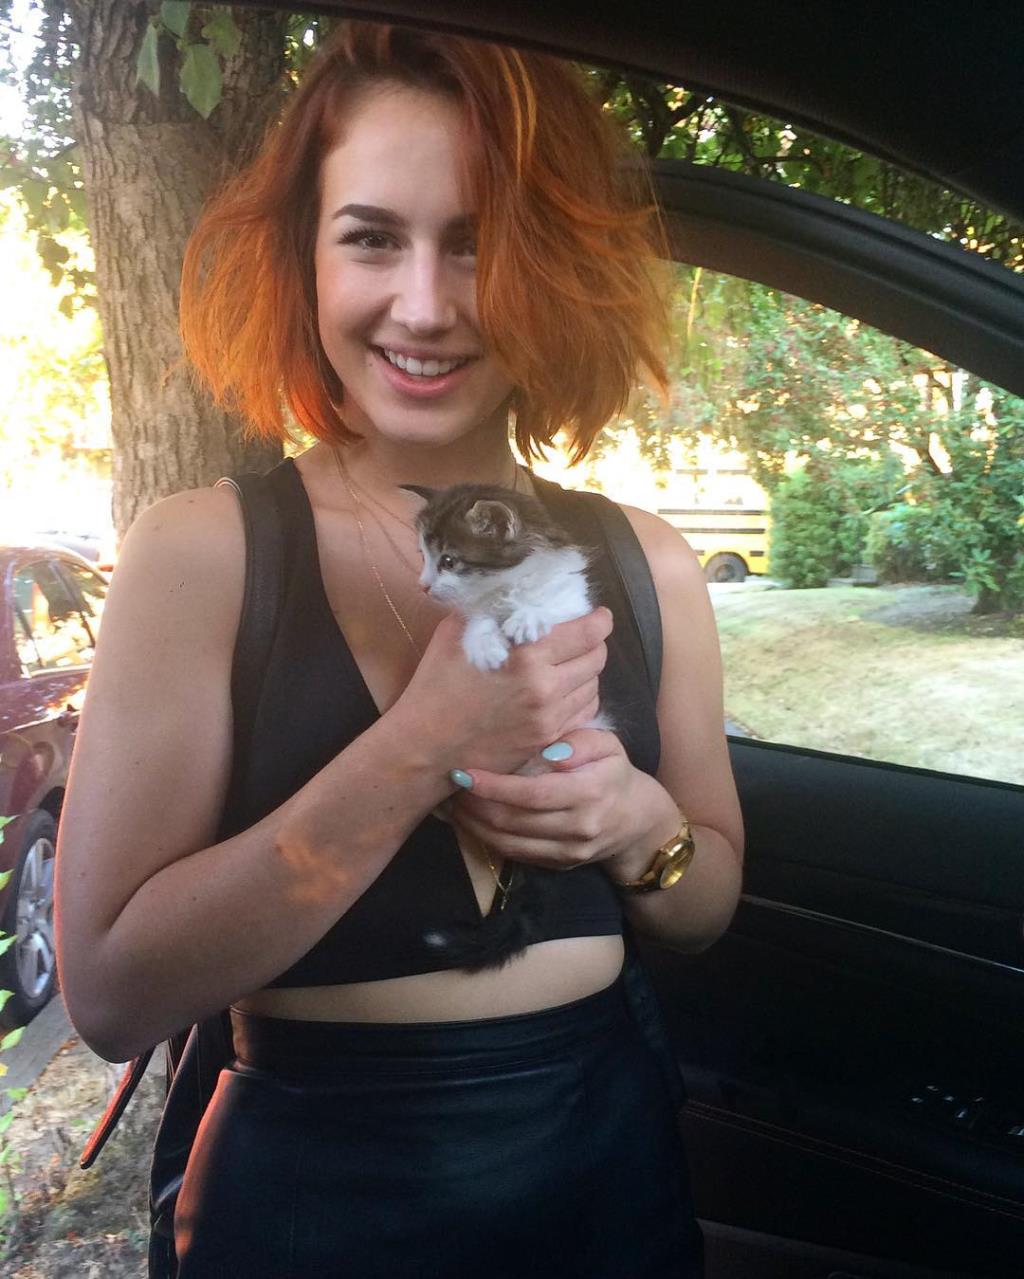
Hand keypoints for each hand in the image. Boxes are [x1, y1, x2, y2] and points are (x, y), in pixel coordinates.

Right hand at [392, 608, 611, 776]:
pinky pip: (583, 713)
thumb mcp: (454, 635)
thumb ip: (488, 609)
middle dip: (595, 644)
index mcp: (526, 655)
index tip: (599, 616)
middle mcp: (545, 687)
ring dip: (587, 671)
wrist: (427, 747)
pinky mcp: (547, 739)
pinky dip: (580, 698)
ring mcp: (549, 717)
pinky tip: (564, 692)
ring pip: (593, 686)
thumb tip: (510, 590)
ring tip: (571, 664)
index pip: (588, 632)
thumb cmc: (435, 687)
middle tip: (584, 638)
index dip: (600, 620)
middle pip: (597, 658)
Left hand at [447, 727, 677, 871]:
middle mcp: (577, 828)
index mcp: (589, 794)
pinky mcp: (556, 865)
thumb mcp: (609, 745)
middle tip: (449, 783)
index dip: (494, 786)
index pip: (532, 794)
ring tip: (449, 801)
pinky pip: (512, 853)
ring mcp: (566, 852)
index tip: (464, 772)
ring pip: (506, 842)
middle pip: (512, 821)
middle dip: (473, 804)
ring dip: (472, 823)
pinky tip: (467, 818)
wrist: (635, 822)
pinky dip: (484, 837)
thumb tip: (553, 751)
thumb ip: (583, 741)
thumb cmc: (613, 773)